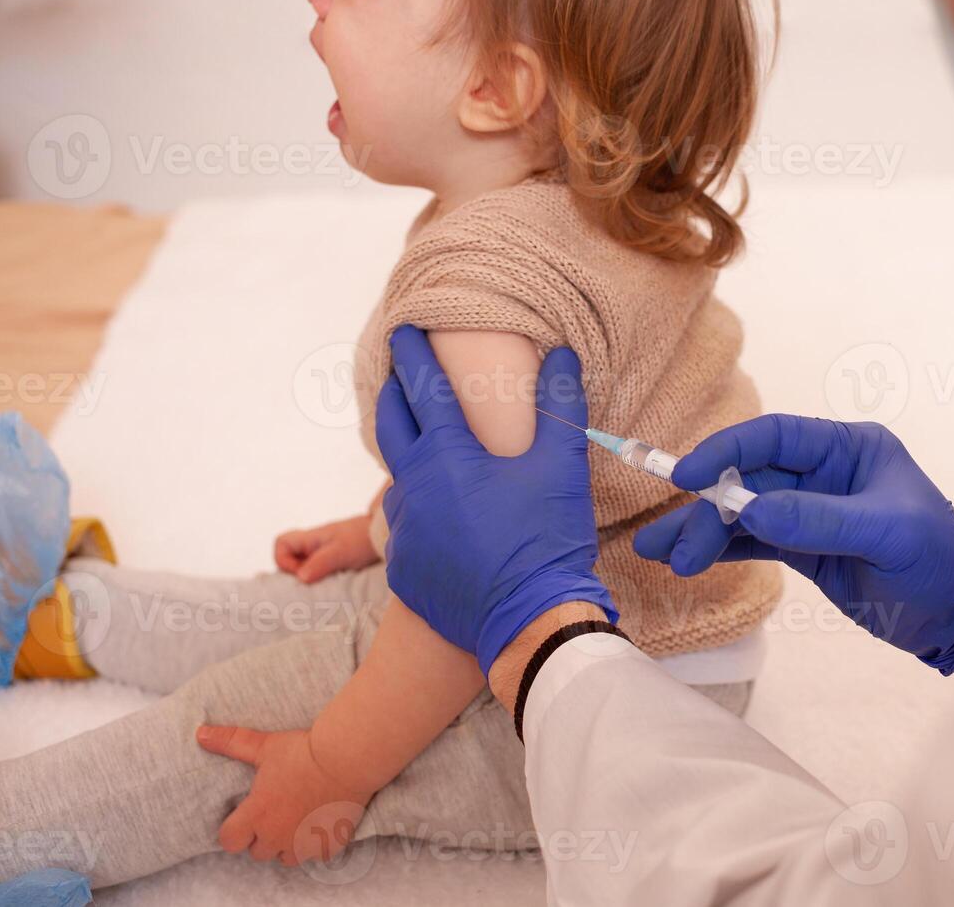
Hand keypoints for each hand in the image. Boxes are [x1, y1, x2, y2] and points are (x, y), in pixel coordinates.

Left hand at [196, 725, 373, 866]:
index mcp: (258, 814)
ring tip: (297, 820)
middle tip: (277, 811)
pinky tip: (320, 822)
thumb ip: (231, 742)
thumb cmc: (304, 751)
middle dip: (263, 836)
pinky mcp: (329, 844)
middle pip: (258, 851)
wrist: (348, 757)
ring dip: (288, 844)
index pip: (229, 841)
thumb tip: (200, 733)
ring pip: (286, 858)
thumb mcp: (264, 746)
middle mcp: (277, 834)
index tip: (245, 816)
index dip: (234, 830)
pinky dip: (318, 843)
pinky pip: (317, 855)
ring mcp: (304, 843)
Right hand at [274, 515, 379, 583]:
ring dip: (311, 579)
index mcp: (310, 538)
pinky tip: (334, 586)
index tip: (301, 573)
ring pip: (304, 567)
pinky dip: (323, 580)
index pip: (281, 544)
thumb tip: (300, 577)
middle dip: (296, 575)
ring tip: (326, 586)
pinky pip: (319, 572)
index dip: (284, 561)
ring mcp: (323, 553)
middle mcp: (313, 545)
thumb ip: (320, 563)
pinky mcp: (334, 561)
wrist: (385, 534)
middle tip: (314, 584)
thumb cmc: (363, 538)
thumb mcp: (341, 552)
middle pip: (289, 559)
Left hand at [376, 327, 616, 673]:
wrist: (528, 624)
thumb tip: (563, 354)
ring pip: (401, 481)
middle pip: (390, 426)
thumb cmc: (546, 540)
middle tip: (397, 375)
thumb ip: (560, 406)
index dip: (413, 355)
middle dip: (392, 393)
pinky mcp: (405, 569)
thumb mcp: (561, 467)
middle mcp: (414, 489)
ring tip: (430, 450)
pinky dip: (425, 513)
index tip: (404, 330)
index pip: (422, 389)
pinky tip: (446, 518)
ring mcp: (404, 532)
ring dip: (412, 459)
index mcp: (447, 458)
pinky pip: (410, 529)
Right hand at [633, 415, 953, 674]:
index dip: (726, 451)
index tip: (685, 476)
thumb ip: (819, 520)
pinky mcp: (803, 549)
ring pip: (741, 513)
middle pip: (747, 479)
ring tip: (659, 554)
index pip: (774, 437)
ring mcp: (810, 511)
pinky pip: (752, 542)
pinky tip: (686, 560)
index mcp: (849, 448)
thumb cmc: (939, 562)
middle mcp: (824, 472)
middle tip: (669, 545)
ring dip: (700, 532)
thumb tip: (751, 511)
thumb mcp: (888, 534)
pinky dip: (720, 550)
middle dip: (705, 509)